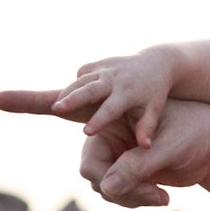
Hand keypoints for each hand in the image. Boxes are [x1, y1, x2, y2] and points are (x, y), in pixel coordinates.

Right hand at [0, 86, 209, 208]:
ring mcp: (116, 153)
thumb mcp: (165, 147)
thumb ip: (135, 167)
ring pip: (103, 186)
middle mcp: (106, 131)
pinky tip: (161, 198)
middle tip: (149, 196)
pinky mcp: (129, 172)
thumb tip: (104, 188)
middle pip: (88, 167)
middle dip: (115, 185)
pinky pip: (118, 192)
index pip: (59, 106)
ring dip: (128, 196)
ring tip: (160, 197)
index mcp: (110, 110)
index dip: (25, 101)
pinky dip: (135, 198)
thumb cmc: (196, 131)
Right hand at [48, 48, 180, 149]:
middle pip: (90, 90)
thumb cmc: (153, 95)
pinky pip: (83, 74)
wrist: (155, 63)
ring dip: (67, 92)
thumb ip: (147, 128)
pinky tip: (64, 97)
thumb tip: (145, 147)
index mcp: (128, 93)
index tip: (86, 133)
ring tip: (54, 107)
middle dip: (73, 99)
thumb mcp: (153, 110)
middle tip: (56, 109)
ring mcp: (105, 69)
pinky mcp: (98, 65)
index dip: (99, 120)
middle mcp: (114, 79)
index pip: (111, 109)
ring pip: (82, 81)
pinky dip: (73, 84)